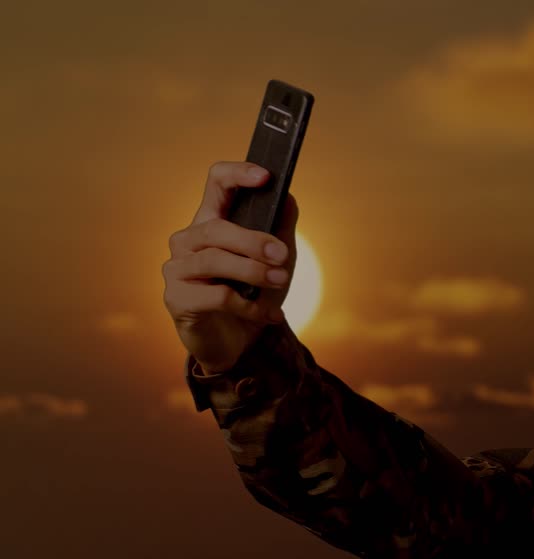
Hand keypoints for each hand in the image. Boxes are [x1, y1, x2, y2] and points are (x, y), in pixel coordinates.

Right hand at [162, 161, 298, 372]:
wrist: (239, 341)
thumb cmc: (253, 292)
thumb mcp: (277, 259)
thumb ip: (281, 227)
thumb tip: (288, 195)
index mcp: (212, 220)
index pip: (216, 183)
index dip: (237, 174)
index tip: (266, 177)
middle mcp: (187, 240)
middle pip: (216, 228)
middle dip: (253, 241)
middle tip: (282, 255)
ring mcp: (177, 269)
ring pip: (213, 261)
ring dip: (253, 271)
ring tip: (280, 281)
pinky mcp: (177, 299)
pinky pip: (216, 297)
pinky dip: (249, 305)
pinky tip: (270, 315)